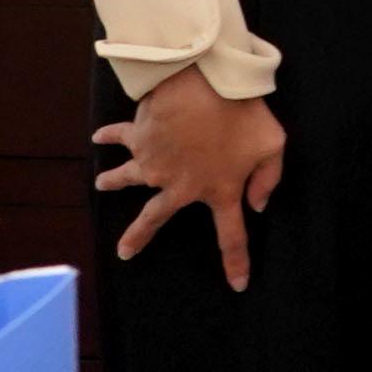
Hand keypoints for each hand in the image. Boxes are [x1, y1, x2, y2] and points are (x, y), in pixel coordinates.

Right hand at [93, 63, 288, 289]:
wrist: (204, 86)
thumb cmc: (243, 114)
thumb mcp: (273, 146)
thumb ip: (269, 179)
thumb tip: (258, 205)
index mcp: (218, 190)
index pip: (231, 235)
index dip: (236, 262)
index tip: (237, 286)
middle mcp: (180, 185)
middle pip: (155, 218)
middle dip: (138, 237)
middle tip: (124, 252)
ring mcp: (155, 164)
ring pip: (127, 178)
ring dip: (113, 181)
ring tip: (101, 183)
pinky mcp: (140, 139)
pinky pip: (120, 137)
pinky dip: (108, 136)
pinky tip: (98, 137)